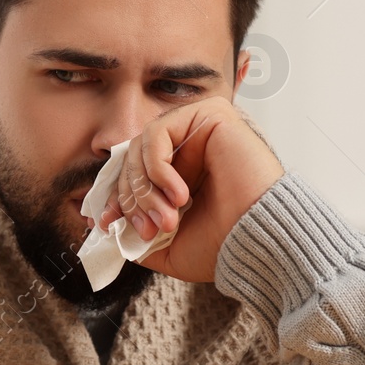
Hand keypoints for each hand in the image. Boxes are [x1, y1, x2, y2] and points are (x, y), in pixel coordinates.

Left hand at [90, 96, 284, 282]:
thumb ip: (136, 235)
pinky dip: (157, 168)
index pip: (133, 174)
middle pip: (132, 161)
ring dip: (145, 189)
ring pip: (140, 147)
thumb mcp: (167, 248)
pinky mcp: (209, 115)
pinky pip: (157, 134)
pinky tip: (179, 195)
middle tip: (148, 231)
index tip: (105, 223)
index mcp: (182, 175)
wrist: (260, 241)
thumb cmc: (224, 245)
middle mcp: (190, 148)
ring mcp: (199, 129)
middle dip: (131, 201)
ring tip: (168, 219)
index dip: (115, 198)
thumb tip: (104, 224)